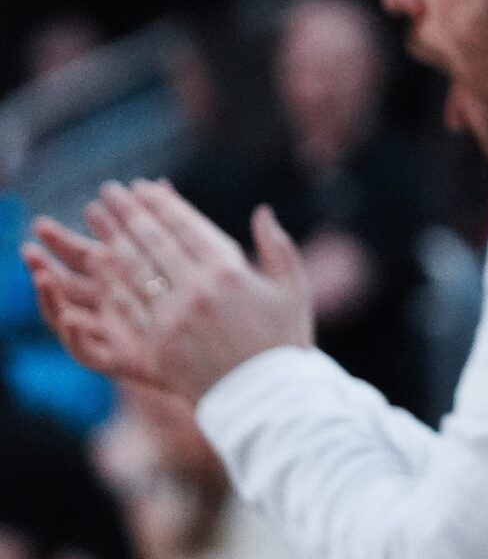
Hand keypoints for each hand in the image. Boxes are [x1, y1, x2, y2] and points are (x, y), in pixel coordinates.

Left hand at [22, 179, 314, 403]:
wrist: (270, 400)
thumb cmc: (285, 340)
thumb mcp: (294, 287)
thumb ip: (277, 245)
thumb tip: (262, 212)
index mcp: (230, 272)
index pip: (185, 227)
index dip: (161, 204)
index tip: (143, 186)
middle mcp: (196, 292)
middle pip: (152, 243)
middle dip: (127, 214)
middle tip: (108, 193)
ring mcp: (172, 322)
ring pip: (131, 273)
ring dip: (109, 242)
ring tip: (94, 220)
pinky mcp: (154, 350)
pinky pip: (123, 311)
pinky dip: (106, 285)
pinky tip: (95, 268)